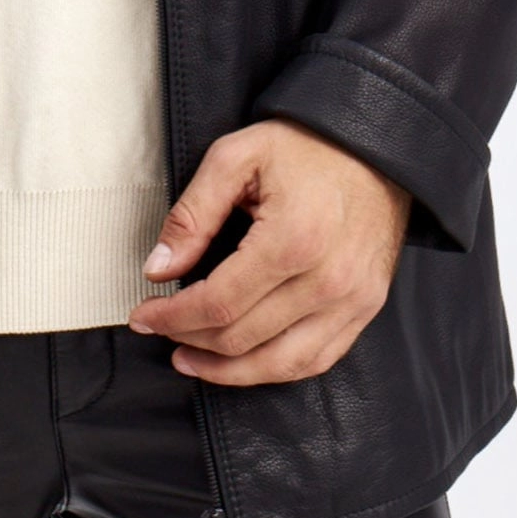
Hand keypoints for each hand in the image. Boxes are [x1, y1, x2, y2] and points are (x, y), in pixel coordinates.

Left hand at [125, 119, 411, 386]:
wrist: (373, 146)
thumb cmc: (304, 146)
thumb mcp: (236, 158)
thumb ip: (193, 214)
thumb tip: (159, 269)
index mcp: (292, 240)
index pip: (218, 303)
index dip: (173, 318)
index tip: (143, 315)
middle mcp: (327, 280)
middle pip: (243, 337)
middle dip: (189, 339)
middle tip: (159, 329)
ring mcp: (352, 300)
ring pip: (279, 363)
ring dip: (227, 371)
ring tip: (190, 360)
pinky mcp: (366, 307)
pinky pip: (316, 359)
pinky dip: (274, 369)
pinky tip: (244, 363)